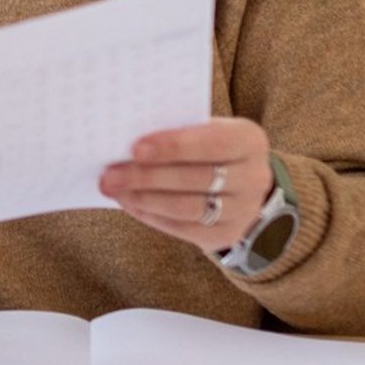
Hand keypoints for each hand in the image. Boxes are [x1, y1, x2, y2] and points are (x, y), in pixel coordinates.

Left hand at [99, 119, 273, 253]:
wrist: (240, 181)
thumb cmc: (209, 146)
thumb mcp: (205, 129)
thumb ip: (177, 130)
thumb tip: (126, 138)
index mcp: (249, 140)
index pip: (212, 144)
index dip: (174, 147)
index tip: (136, 148)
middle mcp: (254, 177)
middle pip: (195, 179)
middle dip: (147, 176)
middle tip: (110, 173)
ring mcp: (243, 211)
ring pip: (187, 207)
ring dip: (144, 198)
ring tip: (113, 188)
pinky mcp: (226, 235)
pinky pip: (183, 229)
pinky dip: (150, 215)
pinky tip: (128, 203)